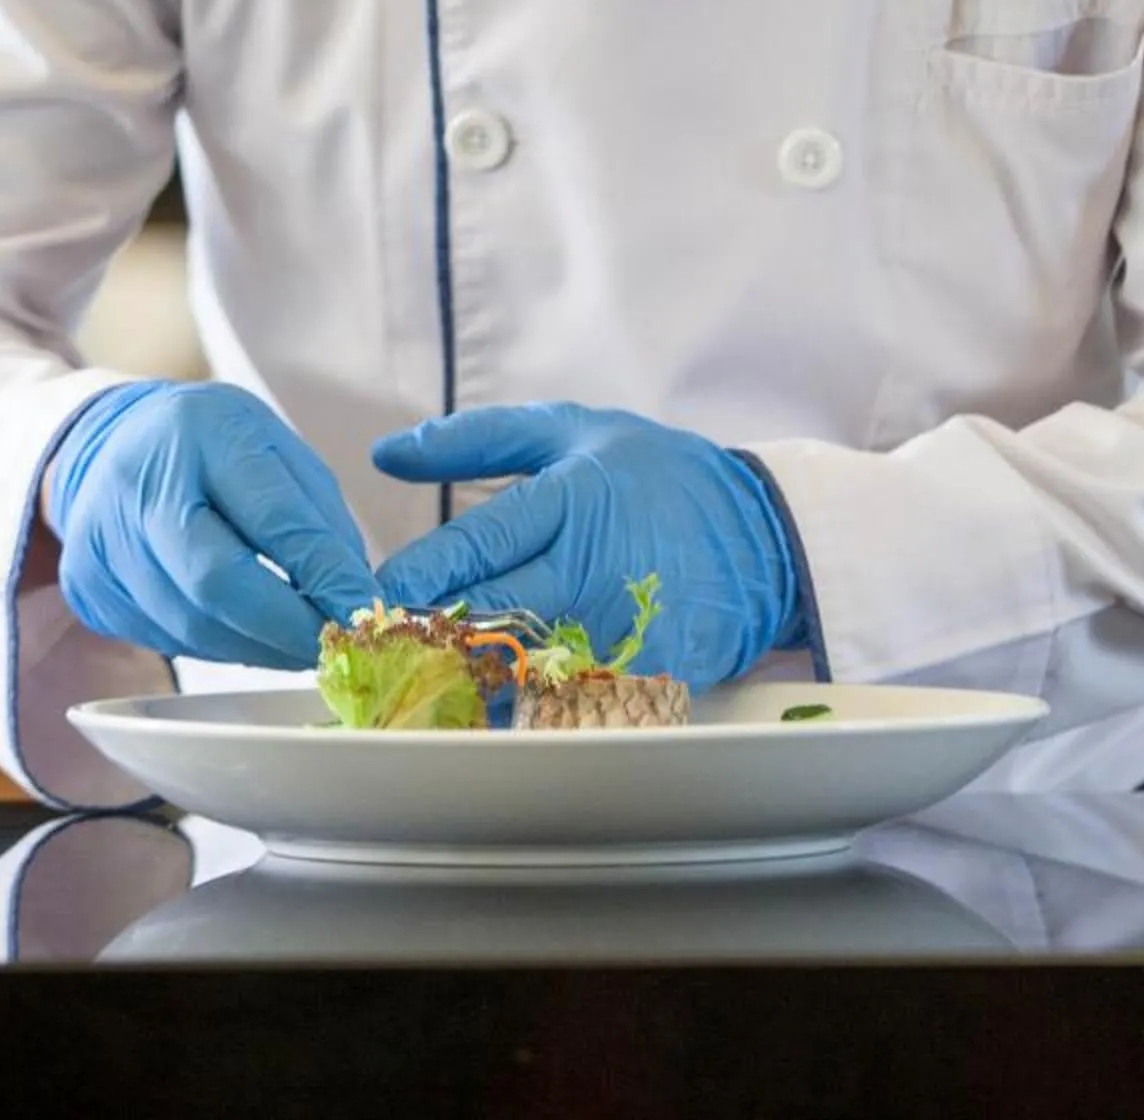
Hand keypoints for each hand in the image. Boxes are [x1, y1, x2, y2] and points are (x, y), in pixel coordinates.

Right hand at [41, 381, 383, 668]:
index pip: (271, 518)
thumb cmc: (207, 445)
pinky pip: (168, 639)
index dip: (323, 574)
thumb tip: (354, 596)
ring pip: (193, 627)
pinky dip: (220, 646)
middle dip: (288, 627)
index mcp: (199, 434)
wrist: (107, 445)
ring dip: (259, 646)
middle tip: (335, 647)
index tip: (365, 612)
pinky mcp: (89, 591)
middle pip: (218, 584)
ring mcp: (102, 545)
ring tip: (299, 642)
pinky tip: (246, 632)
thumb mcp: (274, 447)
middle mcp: (137, 487)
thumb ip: (317, 517)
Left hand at [371, 404, 798, 687]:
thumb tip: (386, 453)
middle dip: (430, 632)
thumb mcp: (575, 432)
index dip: (424, 572)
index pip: (482, 544)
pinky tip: (486, 711)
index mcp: (574, 501)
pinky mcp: (643, 677)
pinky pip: (565, 703)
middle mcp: (592, 570)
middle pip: (491, 615)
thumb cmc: (659, 477)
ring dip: (466, 679)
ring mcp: (620, 630)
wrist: (764, 537)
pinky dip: (521, 712)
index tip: (379, 590)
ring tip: (424, 680)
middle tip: (388, 641)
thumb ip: (478, 439)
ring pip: (520, 671)